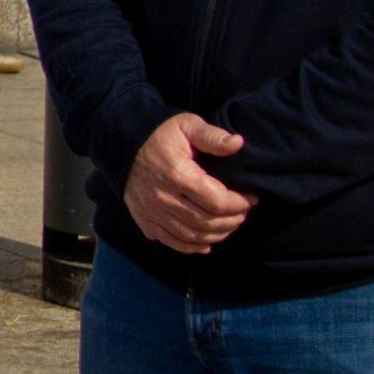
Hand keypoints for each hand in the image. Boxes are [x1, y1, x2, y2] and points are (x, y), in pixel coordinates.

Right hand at [124, 114, 252, 253]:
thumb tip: (238, 143)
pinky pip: (172, 242)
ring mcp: (151, 212)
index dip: (239, 203)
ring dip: (216, 235)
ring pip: (192, 235)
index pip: (217, 201)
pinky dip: (192, 247)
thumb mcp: (187, 126)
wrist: (122, 144)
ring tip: (229, 224)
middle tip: (242, 213)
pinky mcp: (144, 220)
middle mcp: (162, 198)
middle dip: (231, 221)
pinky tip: (206, 243)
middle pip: (206, 222)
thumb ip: (212, 136)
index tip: (250, 198)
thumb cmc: (160, 135)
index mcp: (177, 174)